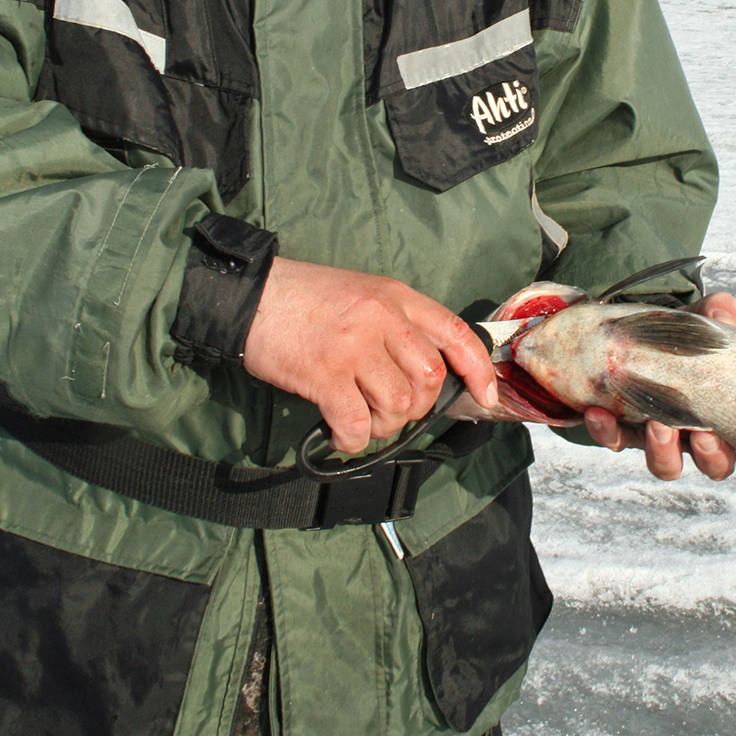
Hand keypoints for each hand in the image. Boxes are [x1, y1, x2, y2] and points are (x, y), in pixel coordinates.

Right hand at [243, 259, 497, 453]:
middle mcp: (382, 320)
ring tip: (362, 419)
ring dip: (384, 425)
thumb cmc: (306, 298)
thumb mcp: (364, 294)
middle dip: (417, 407)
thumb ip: (396, 324)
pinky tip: (339, 435)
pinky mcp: (325, 376)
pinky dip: (353, 441)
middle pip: (429, 380)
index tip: (484, 396)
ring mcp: (354, 348)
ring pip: (398, 406)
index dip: (478, 370)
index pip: (455, 334)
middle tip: (390, 409)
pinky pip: (358, 425)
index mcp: (396, 297)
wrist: (251, 296)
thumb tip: (424, 374)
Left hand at [582, 291, 735, 490]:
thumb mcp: (697, 321)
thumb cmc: (674, 335)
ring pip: (667, 465)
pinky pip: (614, 440)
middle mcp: (695, 432)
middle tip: (703, 433)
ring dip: (663, 450)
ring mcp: (657, 435)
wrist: (624, 335)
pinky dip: (606, 431)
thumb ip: (714, 314)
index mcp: (724, 411)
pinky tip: (598, 412)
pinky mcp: (619, 429)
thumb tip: (723, 311)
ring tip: (657, 425)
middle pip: (715, 464)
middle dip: (712, 454)